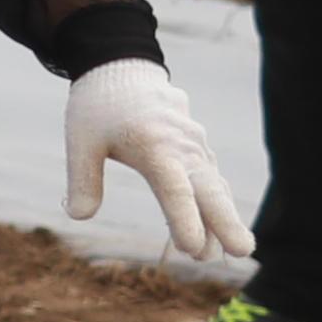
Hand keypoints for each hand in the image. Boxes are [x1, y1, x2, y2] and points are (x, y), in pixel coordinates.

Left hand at [60, 60, 247, 260]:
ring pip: (215, 186)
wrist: (123, 69)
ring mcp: (194, 145)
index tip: (191, 248)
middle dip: (226, 222)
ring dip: (224, 218)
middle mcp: (181, 146)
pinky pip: (212, 177)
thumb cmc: (98, 107)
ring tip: (232, 252)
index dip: (185, 219)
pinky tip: (223, 228)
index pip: (174, 189)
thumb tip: (79, 216)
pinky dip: (219, 202)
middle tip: (242, 253)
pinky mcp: (197, 147)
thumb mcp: (80, 141)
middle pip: (209, 189)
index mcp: (152, 145)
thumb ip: (82, 179)